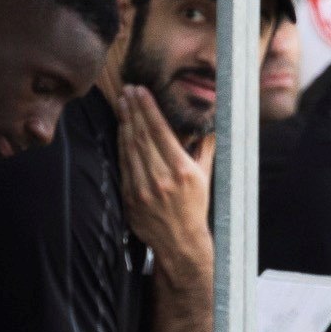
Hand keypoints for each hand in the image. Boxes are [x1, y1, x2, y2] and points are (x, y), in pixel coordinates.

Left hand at [117, 85, 213, 261]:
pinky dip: (121, 144)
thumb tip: (209, 123)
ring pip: (131, 148)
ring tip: (123, 103)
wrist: (180, 241)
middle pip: (143, 136)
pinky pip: (124, 164)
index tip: (141, 91)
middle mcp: (162, 178)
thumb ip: (205, 148)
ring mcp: (144, 189)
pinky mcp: (131, 198)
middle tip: (128, 89)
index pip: (161, 131)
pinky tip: (121, 129)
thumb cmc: (195, 206)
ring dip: (125, 122)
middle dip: (134, 110)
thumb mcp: (206, 176)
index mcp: (182, 171)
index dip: (149, 108)